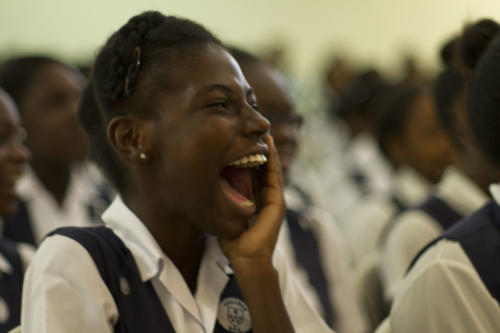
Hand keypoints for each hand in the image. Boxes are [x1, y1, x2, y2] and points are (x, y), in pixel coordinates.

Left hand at [219, 134, 284, 267]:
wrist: (246, 260)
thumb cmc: (234, 242)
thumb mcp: (224, 215)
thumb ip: (221, 202)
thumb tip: (205, 187)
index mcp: (254, 199)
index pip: (253, 172)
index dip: (248, 155)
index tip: (241, 139)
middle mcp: (266, 197)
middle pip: (263, 167)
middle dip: (259, 149)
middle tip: (252, 129)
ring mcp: (274, 199)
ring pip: (271, 168)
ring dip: (268, 150)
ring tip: (263, 131)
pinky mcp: (277, 203)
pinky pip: (274, 176)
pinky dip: (272, 160)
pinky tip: (268, 145)